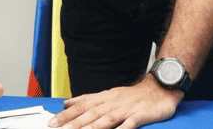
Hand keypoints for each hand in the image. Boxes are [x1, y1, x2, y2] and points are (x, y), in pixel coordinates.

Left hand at [50, 75, 182, 128]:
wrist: (160, 88)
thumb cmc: (133, 95)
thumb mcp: (108, 94)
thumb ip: (88, 99)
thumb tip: (67, 103)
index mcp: (104, 99)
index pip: (81, 106)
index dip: (66, 115)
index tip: (52, 123)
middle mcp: (112, 103)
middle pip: (90, 114)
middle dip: (74, 123)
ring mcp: (126, 109)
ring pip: (106, 119)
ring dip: (93, 127)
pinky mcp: (140, 115)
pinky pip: (130, 123)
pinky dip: (122, 128)